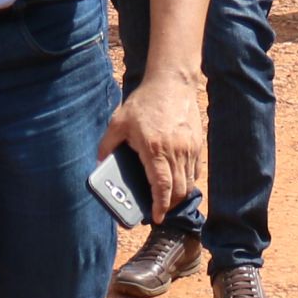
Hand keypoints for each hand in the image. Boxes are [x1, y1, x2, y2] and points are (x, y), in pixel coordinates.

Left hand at [99, 68, 205, 221]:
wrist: (172, 81)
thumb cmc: (145, 101)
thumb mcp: (119, 121)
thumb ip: (108, 143)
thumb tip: (100, 162)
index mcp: (154, 148)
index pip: (162, 186)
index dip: (160, 206)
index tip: (156, 217)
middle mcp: (176, 151)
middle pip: (179, 190)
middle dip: (170, 205)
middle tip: (159, 210)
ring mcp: (189, 147)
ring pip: (189, 182)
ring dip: (180, 195)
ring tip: (167, 199)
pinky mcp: (197, 143)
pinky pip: (195, 170)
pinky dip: (187, 181)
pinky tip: (177, 180)